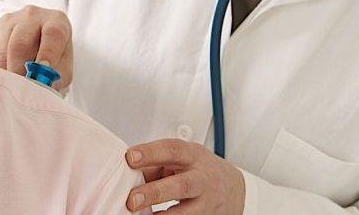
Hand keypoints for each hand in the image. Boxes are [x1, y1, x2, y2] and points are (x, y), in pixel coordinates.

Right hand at [0, 5, 72, 89]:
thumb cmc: (53, 59)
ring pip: (1, 51)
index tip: (42, 74)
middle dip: (19, 71)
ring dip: (5, 74)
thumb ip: (55, 76)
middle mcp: (31, 15)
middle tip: (21, 89)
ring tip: (12, 86)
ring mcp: (8, 21)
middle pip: (20, 43)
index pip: (53, 33)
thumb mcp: (62, 68)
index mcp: (56, 21)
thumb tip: (38, 85)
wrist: (37, 45)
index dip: (48, 54)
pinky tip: (2, 79)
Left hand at [125, 139, 244, 214]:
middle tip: (132, 200)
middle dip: (155, 193)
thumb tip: (125, 172)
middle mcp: (202, 178)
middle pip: (181, 185)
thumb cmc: (197, 168)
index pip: (171, 150)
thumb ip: (154, 163)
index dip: (150, 152)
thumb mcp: (180, 159)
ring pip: (187, 212)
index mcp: (192, 156)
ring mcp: (207, 202)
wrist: (232, 187)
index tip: (130, 157)